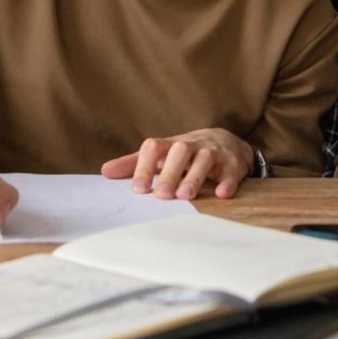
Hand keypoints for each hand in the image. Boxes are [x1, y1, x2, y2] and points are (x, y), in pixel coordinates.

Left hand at [101, 128, 253, 200]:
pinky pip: (231, 172)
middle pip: (180, 151)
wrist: (224, 142)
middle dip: (171, 172)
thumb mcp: (161, 155)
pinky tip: (221, 194)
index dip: (145, 166)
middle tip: (161, 195)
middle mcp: (192, 145)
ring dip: (195, 177)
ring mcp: (214, 153)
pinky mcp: (233, 165)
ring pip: (205, 159)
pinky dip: (227, 182)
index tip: (138, 189)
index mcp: (170, 145)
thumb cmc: (185, 153)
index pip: (154, 148)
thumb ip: (135, 163)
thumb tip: (105, 171)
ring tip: (185, 196)